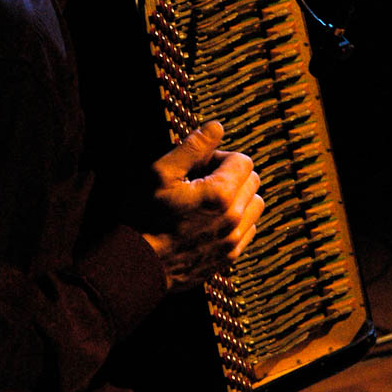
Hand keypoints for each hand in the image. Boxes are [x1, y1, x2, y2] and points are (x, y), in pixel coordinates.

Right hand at [141, 121, 263, 292]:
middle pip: (252, 181)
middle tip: (202, 180)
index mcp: (220, 194)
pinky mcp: (229, 257)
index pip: (243, 160)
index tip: (200, 165)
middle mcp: (234, 219)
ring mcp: (233, 241)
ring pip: (255, 206)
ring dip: (238, 197)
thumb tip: (217, 127)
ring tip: (208, 200)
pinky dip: (237, 220)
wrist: (136, 264)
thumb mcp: (160, 172)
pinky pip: (249, 230)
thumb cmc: (143, 216)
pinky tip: (210, 220)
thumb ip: (193, 146)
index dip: (221, 157)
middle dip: (232, 174)